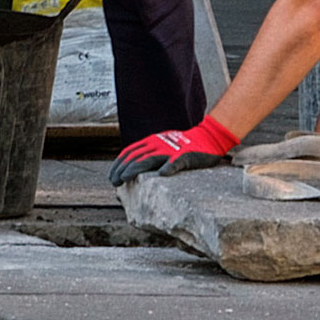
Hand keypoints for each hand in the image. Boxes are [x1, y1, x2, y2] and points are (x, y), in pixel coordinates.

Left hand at [108, 115, 240, 185]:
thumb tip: (133, 169)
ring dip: (135, 168)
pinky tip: (161, 175)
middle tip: (113, 182)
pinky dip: (168, 167)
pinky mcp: (185, 156)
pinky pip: (175, 161)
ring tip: (125, 178)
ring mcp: (171, 150)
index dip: (118, 164)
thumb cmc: (184, 146)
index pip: (130, 152)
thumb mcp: (163, 146)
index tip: (111, 176)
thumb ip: (150, 155)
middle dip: (122, 169)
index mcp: (152, 142)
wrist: (208, 137)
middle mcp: (158, 144)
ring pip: (149, 158)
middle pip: (136, 156)